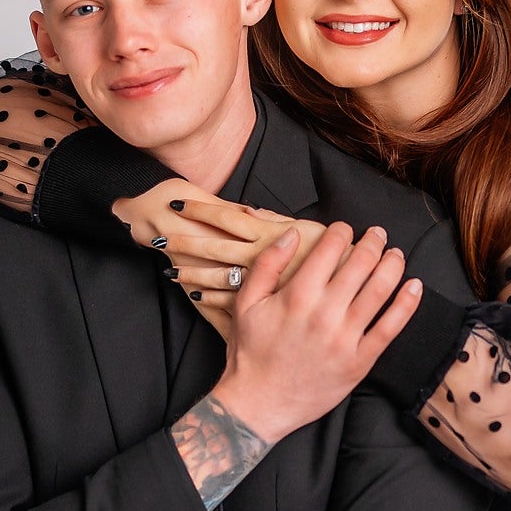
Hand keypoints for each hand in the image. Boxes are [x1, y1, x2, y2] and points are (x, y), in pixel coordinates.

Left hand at [165, 199, 326, 295]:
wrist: (354, 291)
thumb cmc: (334, 255)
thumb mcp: (307, 230)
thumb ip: (274, 220)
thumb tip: (247, 209)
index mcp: (267, 234)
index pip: (225, 217)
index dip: (200, 210)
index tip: (177, 203)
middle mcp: (258, 258)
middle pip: (212, 247)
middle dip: (183, 242)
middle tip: (156, 237)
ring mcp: (259, 285)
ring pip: (216, 278)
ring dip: (192, 274)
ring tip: (170, 273)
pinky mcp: (264, 306)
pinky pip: (230, 304)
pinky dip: (211, 303)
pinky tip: (196, 301)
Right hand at [208, 222, 422, 444]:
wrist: (258, 404)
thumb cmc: (250, 354)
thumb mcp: (246, 303)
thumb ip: (268, 264)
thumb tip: (292, 234)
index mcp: (297, 295)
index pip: (329, 249)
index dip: (341, 232)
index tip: (345, 228)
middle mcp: (325, 313)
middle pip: (360, 265)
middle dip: (372, 242)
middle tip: (378, 234)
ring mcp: (345, 338)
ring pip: (379, 291)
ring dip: (392, 266)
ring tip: (396, 254)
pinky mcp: (359, 361)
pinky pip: (390, 328)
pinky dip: (406, 305)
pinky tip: (414, 287)